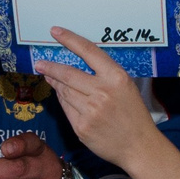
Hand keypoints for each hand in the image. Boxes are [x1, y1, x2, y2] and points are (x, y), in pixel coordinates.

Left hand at [39, 29, 167, 172]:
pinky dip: (62, 100)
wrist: (139, 146)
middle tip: (40, 63)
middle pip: (68, 73)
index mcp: (116, 77)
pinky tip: (62, 96)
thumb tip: (75, 64)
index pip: (88, 51)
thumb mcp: (126, 87)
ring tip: (50, 78)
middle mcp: (102, 92)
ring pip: (64, 91)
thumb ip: (104, 75)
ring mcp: (90, 111)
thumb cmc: (133, 114)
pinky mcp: (81, 127)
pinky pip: (66, 108)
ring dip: (55, 83)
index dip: (69, 39)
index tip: (55, 31)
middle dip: (50, 67)